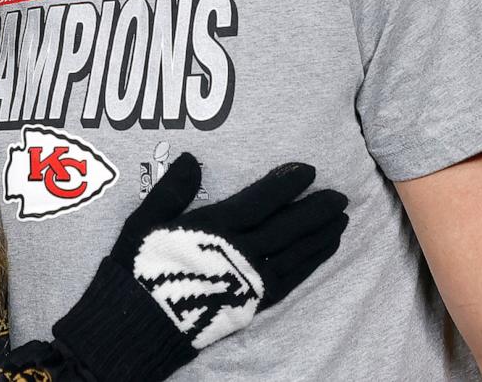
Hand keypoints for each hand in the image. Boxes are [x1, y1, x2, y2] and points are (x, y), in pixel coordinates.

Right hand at [116, 156, 346, 342]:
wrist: (140, 321)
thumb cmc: (140, 266)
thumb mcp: (144, 221)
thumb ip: (171, 190)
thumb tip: (193, 159)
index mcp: (213, 228)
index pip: (260, 201)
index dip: (286, 184)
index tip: (309, 170)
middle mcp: (238, 251)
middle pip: (286, 227)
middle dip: (315, 210)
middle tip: (340, 196)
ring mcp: (249, 278)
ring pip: (295, 253)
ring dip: (320, 235)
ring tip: (341, 220)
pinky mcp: (252, 302)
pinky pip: (291, 279)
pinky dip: (312, 263)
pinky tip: (324, 250)